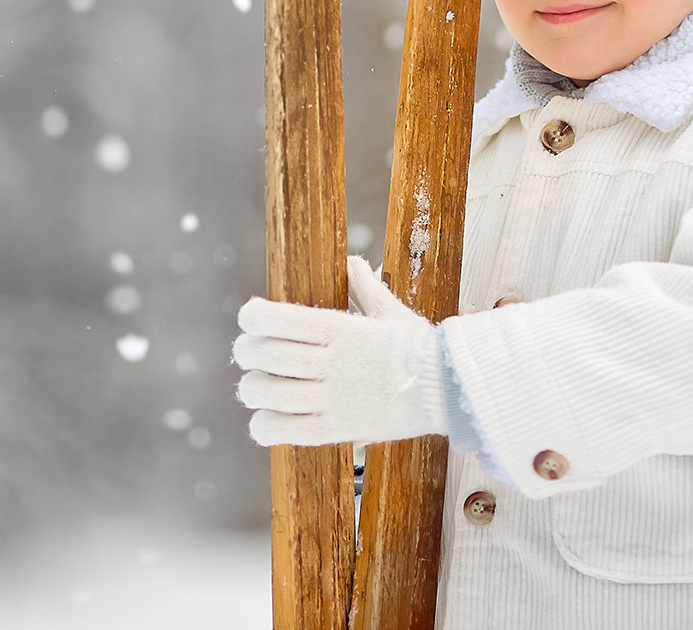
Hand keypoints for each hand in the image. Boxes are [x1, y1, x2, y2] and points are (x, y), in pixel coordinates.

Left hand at [232, 254, 445, 446]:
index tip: (248, 318)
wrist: (448, 390)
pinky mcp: (339, 429)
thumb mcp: (390, 310)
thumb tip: (352, 261)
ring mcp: (335, 398)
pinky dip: (266, 427)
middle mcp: (334, 363)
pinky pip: (290, 431)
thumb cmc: (418, 348)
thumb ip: (365, 286)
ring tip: (253, 386)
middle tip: (245, 353)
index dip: (253, 317)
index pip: (281, 319)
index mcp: (342, 330)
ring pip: (272, 394)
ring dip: (252, 389)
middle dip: (246, 352)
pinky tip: (263, 420)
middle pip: (269, 355)